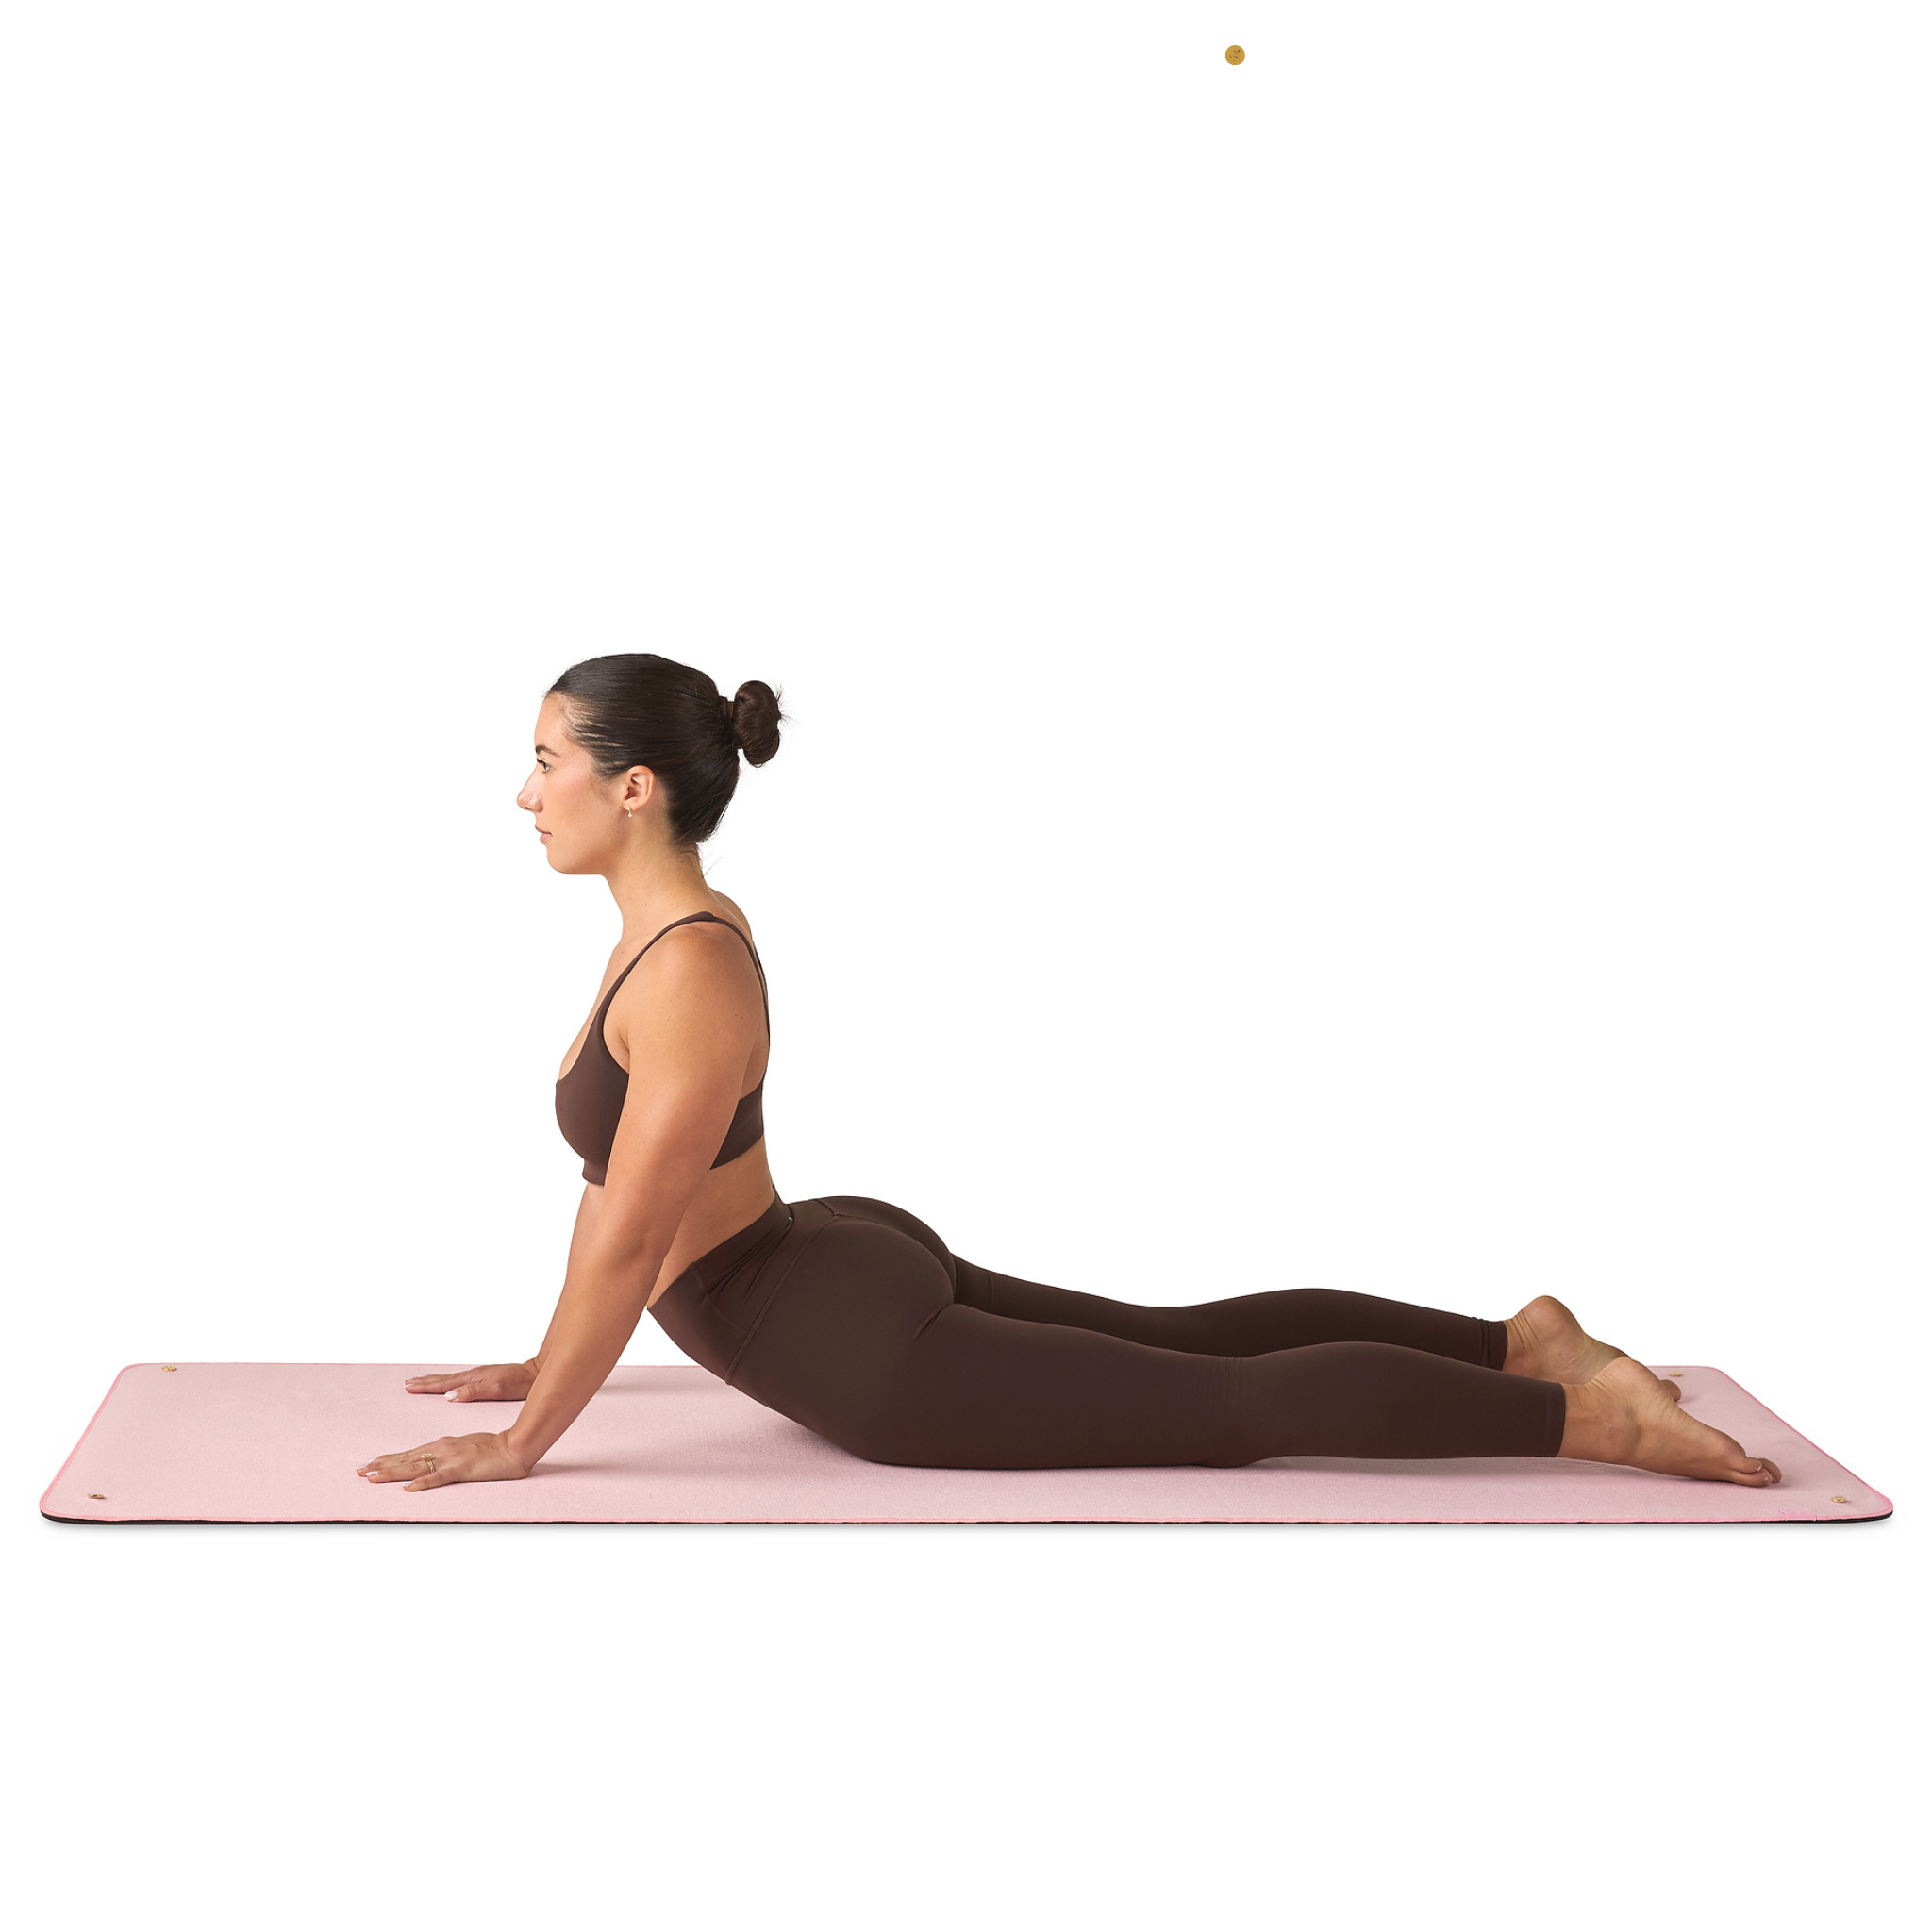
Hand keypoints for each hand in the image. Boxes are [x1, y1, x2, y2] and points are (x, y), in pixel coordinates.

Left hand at [356, 1431, 530, 1490]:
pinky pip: (438, 1478)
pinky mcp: (461, 1469)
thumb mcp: (466, 1446)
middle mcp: (441, 1449)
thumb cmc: (494, 1446)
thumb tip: (433, 1460)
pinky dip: (423, 1483)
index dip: (388, 1459)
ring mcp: (450, 1459)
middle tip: (359, 1471)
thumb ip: (449, 1452)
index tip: (369, 1464)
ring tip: (372, 1477)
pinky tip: (408, 1488)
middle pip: (406, 1459)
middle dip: (381, 1466)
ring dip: (392, 1473)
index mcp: (442, 1444)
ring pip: (415, 1467)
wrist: (515, 1445)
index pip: (409, 1453)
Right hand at [403, 1361, 536, 1402]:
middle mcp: (473, 1375)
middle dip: (424, 1381)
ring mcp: (478, 1375)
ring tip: (420, 1381)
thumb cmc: (519, 1384)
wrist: (536, 1374)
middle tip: (407, 1383)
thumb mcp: (497, 1389)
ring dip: (433, 1380)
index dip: (425, 1386)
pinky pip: (459, 1379)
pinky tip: (447, 1384)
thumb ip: (473, 1392)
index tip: (409, 1386)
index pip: (443, 1383)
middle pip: (443, 1378)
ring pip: (450, 1378)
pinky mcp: (484, 1378)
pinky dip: (447, 1381)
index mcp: (473, 1378)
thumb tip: (449, 1396)